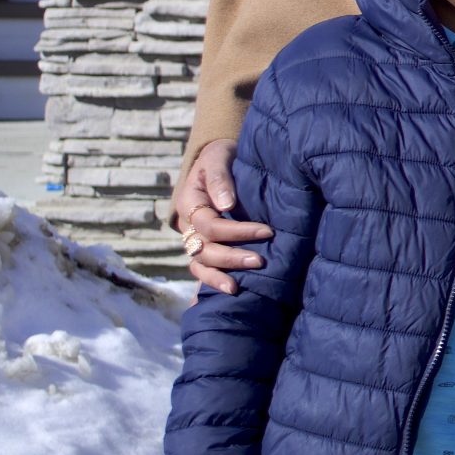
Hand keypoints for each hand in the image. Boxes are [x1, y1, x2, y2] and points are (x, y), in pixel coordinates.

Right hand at [173, 140, 270, 294]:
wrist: (218, 159)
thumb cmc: (221, 157)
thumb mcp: (219, 158)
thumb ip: (220, 179)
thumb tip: (226, 204)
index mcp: (189, 203)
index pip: (209, 225)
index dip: (237, 232)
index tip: (267, 231)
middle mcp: (188, 225)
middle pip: (203, 250)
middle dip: (231, 258)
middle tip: (260, 261)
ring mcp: (193, 239)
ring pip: (199, 265)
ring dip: (218, 276)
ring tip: (238, 288)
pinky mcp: (203, 246)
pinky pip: (201, 269)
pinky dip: (210, 283)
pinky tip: (224, 297)